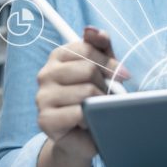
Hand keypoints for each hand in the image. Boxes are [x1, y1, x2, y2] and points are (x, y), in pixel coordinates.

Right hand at [35, 26, 128, 161]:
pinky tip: (89, 122)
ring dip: (100, 103)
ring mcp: (42, 96)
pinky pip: (79, 113)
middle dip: (106, 85)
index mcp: (58, 56)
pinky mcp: (45, 119)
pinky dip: (91, 119)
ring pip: (86, 91)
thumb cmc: (93, 98)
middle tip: (108, 97)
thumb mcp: (102, 68)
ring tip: (98, 109)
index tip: (124, 75)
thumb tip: (91, 29)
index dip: (110, 62)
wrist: (83, 137)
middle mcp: (45, 73)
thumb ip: (100, 46)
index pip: (87, 48)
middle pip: (88, 69)